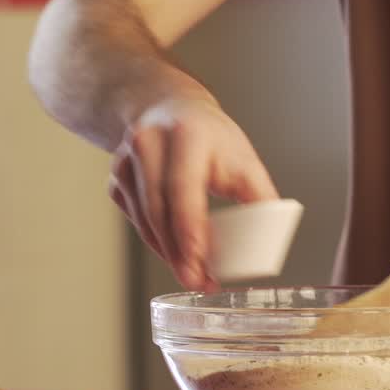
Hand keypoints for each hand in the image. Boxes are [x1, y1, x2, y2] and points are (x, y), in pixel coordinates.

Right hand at [109, 92, 276, 289]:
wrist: (169, 108)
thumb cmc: (211, 137)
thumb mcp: (243, 158)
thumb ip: (260, 196)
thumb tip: (273, 239)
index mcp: (186, 136)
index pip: (183, 189)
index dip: (189, 231)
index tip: (200, 263)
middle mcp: (149, 144)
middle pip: (158, 210)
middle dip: (178, 253)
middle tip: (199, 281)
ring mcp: (126, 162)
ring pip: (144, 220)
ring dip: (167, 253)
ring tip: (193, 275)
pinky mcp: (116, 179)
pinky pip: (135, 220)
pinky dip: (155, 241)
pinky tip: (175, 252)